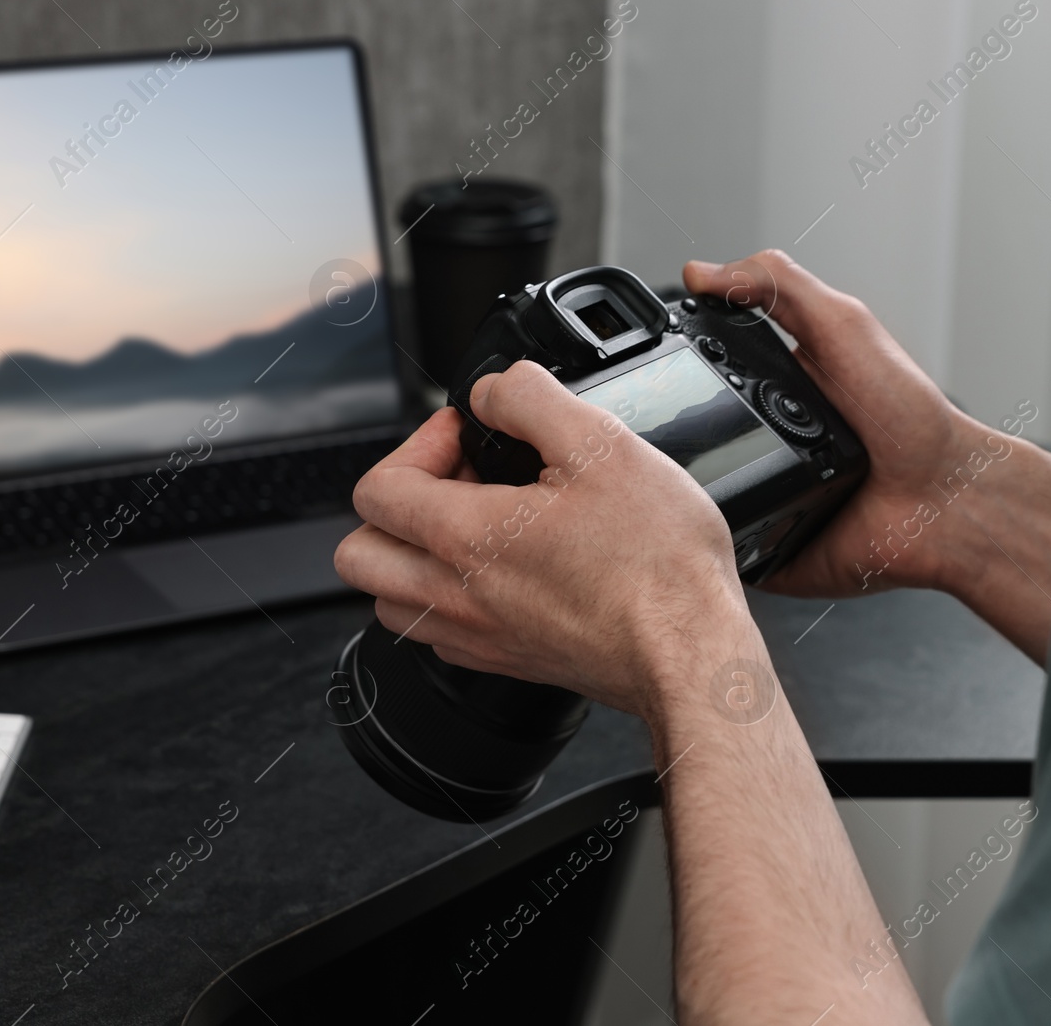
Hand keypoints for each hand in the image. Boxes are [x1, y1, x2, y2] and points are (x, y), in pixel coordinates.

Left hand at [334, 362, 765, 718]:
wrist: (690, 653)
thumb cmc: (658, 564)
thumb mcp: (600, 443)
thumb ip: (529, 398)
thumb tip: (494, 390)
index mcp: (465, 537)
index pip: (376, 488)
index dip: (420, 442)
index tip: (469, 435)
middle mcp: (456, 595)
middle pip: (360, 552)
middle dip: (396, 503)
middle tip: (457, 480)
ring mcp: (477, 636)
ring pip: (391, 598)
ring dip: (413, 552)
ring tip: (473, 524)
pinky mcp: (506, 660)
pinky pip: (438, 631)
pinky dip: (447, 595)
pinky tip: (501, 569)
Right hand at [687, 250, 1050, 662]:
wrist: (946, 502)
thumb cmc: (913, 418)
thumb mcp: (843, 325)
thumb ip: (778, 287)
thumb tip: (702, 271)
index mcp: (777, 387)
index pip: (704, 372)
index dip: (673, 366)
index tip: (644, 360)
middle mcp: (766, 441)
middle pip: (687, 436)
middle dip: (662, 436)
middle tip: (646, 427)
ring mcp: (764, 497)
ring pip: (693, 495)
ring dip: (677, 490)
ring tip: (663, 478)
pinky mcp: (769, 551)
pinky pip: (721, 551)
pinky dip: (709, 542)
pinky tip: (700, 527)